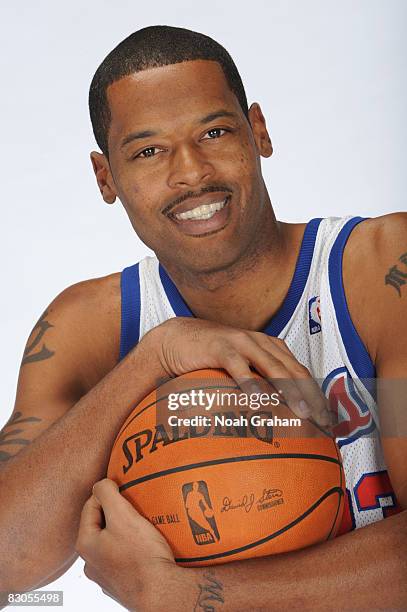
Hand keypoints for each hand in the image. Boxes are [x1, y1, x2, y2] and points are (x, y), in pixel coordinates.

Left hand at [75, 479, 192, 610]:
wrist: (161, 594)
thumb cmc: (141, 554)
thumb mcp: (122, 515)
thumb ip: (107, 493)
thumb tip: (101, 483)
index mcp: (86, 544)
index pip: (90, 506)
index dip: (108, 493)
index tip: (126, 489)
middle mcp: (91, 563)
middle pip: (101, 525)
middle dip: (117, 513)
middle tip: (135, 506)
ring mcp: (107, 576)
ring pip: (113, 542)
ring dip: (125, 531)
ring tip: (143, 525)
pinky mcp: (123, 584)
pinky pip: (126, 557)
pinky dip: (134, 548)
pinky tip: (148, 546)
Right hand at [142, 317, 331, 426]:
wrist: (178, 339)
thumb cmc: (211, 358)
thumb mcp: (241, 368)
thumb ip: (259, 382)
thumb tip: (279, 415)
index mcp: (270, 346)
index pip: (300, 371)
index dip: (315, 394)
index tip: (326, 418)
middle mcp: (260, 342)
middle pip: (292, 370)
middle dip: (310, 395)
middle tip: (320, 421)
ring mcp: (241, 343)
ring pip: (272, 367)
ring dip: (288, 391)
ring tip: (300, 412)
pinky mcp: (221, 348)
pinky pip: (238, 367)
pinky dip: (250, 383)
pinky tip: (257, 401)